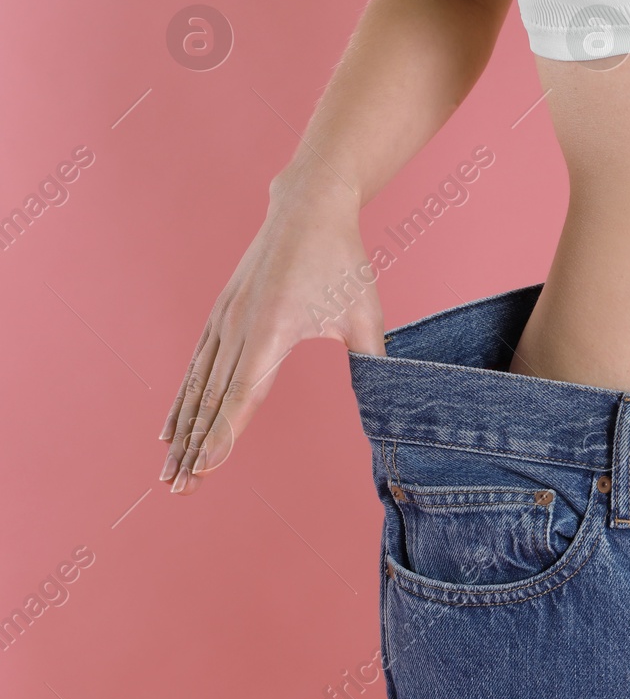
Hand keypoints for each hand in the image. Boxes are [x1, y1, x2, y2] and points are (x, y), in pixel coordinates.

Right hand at [157, 177, 385, 494]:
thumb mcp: (364, 312)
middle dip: (195, 449)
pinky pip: (195, 367)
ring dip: (182, 433)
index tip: (205, 470)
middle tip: (179, 490)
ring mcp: (224, 321)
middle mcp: (239, 328)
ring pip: (197, 388)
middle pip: (212, 401)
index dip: (224, 436)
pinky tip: (170, 430)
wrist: (307, 208)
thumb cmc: (342, 262)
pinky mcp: (220, 315)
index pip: (244, 395)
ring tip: (168, 473)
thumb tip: (392, 402)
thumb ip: (373, 360)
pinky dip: (182, 402)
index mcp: (273, 331)